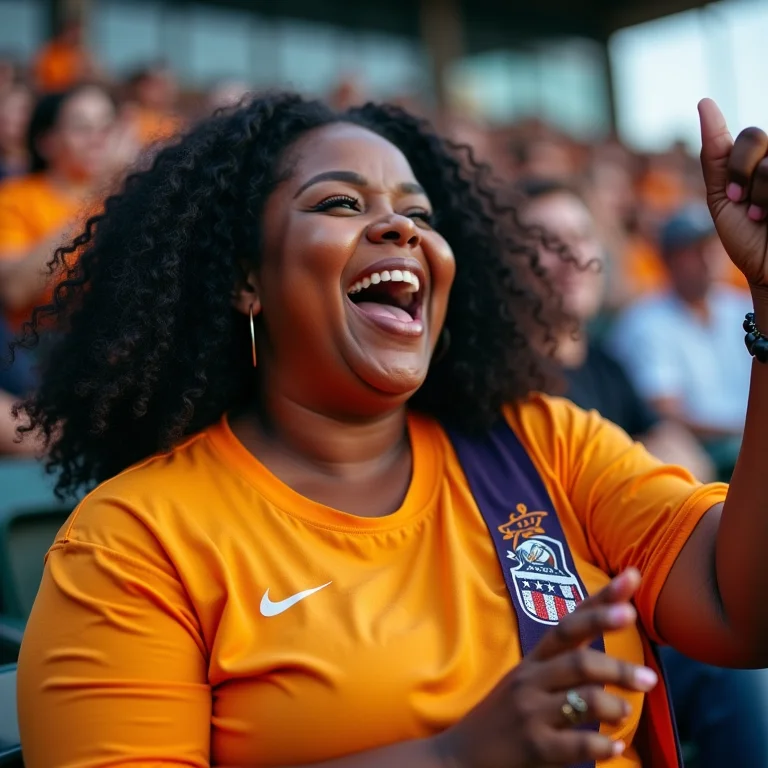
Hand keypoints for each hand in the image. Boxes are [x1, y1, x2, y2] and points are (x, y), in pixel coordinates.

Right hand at [434, 569, 655, 767]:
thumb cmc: (504, 715)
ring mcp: (531, 713)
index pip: (569, 623)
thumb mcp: (527, 681)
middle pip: (580, 661)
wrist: (460, 756)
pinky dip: (603, 747)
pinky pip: (577, 745)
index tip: (631, 578)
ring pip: (583, 700)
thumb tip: (608, 654)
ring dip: (614, 706)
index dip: (601, 602)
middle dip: (617, 665)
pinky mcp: (534, 748)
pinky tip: (614, 749)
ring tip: (625, 712)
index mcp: (533, 661)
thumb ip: (562, 665)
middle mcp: (530, 680)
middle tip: (649, 677)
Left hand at [699, 99, 767, 286]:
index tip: (733, 198)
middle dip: (743, 175)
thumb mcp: (722, 196)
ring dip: (762, 195)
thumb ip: (716, 154)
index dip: (736, 167)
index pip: (747, 136)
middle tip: (748, 206)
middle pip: (757, 137)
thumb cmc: (747, 238)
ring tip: (766, 217)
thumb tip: (705, 102)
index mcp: (763, 161)